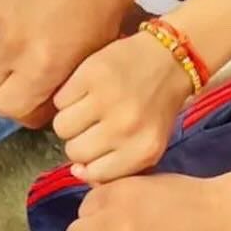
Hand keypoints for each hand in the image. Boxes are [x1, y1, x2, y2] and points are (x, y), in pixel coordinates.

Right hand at [0, 0, 147, 123]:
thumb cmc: (98, 16)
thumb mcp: (81, 68)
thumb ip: (42, 94)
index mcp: (41, 65)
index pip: (4, 106)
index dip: (17, 107)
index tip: (27, 98)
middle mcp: (11, 42)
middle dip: (1, 86)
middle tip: (19, 73)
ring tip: (13, 46)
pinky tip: (6, 24)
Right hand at [52, 31, 190, 182]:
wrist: (169, 58)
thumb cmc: (155, 106)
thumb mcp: (147, 145)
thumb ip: (117, 168)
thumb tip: (76, 172)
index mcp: (143, 151)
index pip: (93, 173)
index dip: (90, 161)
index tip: (98, 147)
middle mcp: (125, 128)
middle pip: (73, 151)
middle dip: (79, 139)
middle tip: (94, 124)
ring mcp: (107, 100)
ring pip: (61, 127)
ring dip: (70, 119)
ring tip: (88, 107)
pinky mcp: (91, 74)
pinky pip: (60, 100)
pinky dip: (68, 97)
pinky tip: (86, 90)